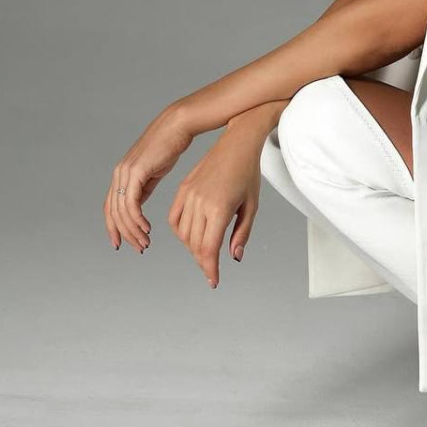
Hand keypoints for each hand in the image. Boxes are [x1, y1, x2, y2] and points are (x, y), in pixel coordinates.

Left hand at [105, 105, 194, 252]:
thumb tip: (138, 206)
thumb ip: (143, 188)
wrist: (178, 126)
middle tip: (139, 247)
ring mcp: (125, 172)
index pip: (110, 208)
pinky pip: (132, 203)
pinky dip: (138, 219)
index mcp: (122, 175)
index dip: (113, 228)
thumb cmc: (169, 146)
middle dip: (125, 234)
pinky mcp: (136, 172)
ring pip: (122, 211)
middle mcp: (119, 174)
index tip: (120, 243)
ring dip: (133, 230)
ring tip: (146, 241)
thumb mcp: (153, 171)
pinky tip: (147, 228)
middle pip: (114, 213)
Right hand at [167, 129, 261, 287]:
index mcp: (219, 209)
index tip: (213, 281)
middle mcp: (200, 203)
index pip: (208, 249)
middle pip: (194, 245)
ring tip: (204, 251)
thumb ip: (242, 233)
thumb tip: (234, 257)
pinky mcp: (182, 188)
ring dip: (192, 247)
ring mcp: (189, 195)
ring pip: (182, 234)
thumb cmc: (248, 174)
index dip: (210, 269)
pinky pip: (174, 218)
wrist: (237, 145)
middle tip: (211, 268)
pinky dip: (180, 231)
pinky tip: (191, 235)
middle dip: (203, 260)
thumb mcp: (252, 206)